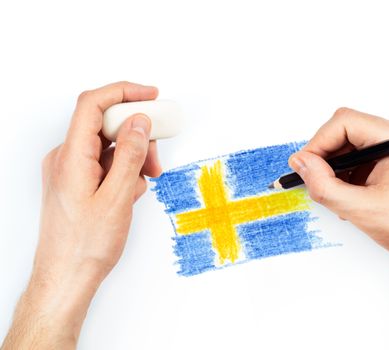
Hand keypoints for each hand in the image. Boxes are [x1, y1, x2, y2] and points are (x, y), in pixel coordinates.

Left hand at [2, 81, 161, 348]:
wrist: (66, 278)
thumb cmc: (85, 246)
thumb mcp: (117, 198)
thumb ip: (129, 155)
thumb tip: (140, 123)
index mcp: (70, 156)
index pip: (93, 104)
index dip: (124, 92)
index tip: (151, 96)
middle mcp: (67, 158)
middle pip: (106, 126)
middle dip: (137, 136)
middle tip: (156, 158)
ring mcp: (71, 170)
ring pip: (109, 146)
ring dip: (133, 157)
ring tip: (143, 182)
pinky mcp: (79, 182)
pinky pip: (105, 163)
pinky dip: (123, 171)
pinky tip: (129, 193)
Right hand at [289, 107, 388, 347]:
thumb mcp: (360, 210)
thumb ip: (323, 185)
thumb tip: (301, 163)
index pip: (345, 122)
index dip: (318, 143)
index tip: (304, 165)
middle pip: (350, 130)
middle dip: (328, 156)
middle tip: (316, 181)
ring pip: (357, 144)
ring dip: (340, 167)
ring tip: (339, 196)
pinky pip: (370, 155)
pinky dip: (355, 173)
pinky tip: (354, 195)